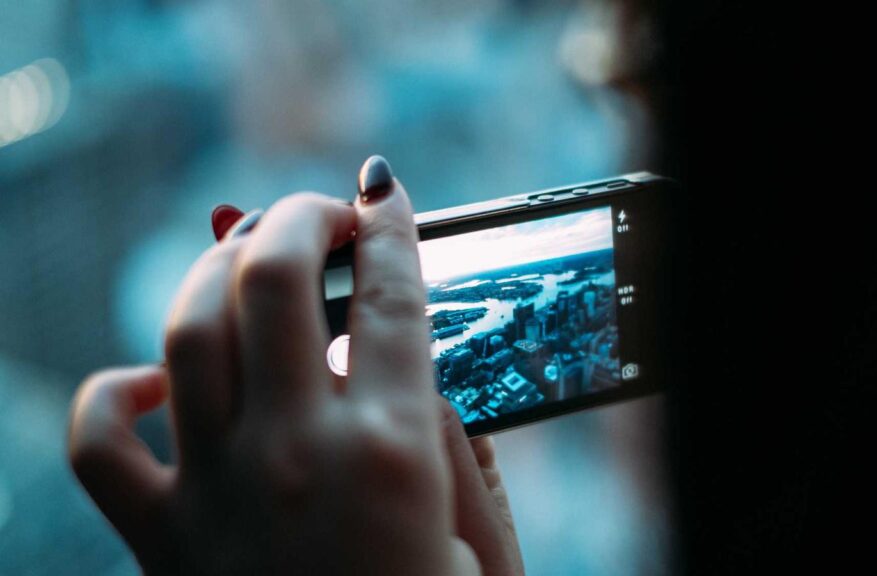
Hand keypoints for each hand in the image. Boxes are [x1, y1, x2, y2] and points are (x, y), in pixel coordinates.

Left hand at [68, 157, 522, 574]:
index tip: (386, 193)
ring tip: (248, 256)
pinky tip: (157, 381)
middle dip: (299, 217)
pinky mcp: (162, 541)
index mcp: (391, 453)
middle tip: (322, 213)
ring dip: (217, 269)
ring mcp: (215, 493)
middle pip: (273, 277)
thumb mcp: (480, 535)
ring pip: (186, 329)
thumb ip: (445, 434)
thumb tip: (404, 357)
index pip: (391, 295)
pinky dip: (115, 393)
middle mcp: (294, 455)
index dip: (394, 226)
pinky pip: (100, 442)